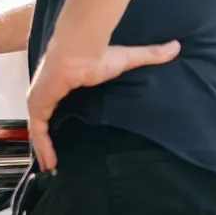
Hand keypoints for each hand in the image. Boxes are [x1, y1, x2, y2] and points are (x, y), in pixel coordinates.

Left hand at [27, 40, 180, 171]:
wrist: (81, 49)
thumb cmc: (99, 54)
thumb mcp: (128, 59)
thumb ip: (150, 55)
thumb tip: (176, 46)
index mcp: (62, 83)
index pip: (56, 106)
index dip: (58, 121)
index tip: (63, 137)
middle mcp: (47, 93)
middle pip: (43, 122)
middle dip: (46, 141)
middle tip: (54, 161)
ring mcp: (40, 99)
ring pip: (39, 130)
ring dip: (44, 148)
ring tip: (51, 168)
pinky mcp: (38, 105)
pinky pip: (38, 131)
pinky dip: (43, 147)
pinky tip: (50, 163)